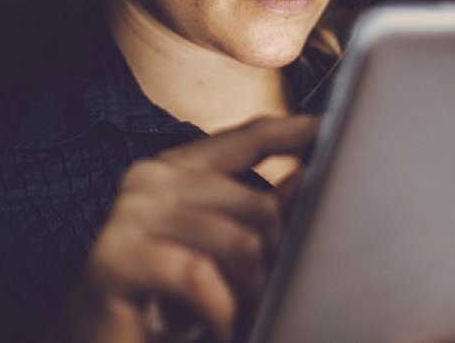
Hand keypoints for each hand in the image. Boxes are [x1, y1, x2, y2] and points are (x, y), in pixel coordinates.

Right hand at [50, 115, 316, 342]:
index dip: (299, 133)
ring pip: (237, 240)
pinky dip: (220, 311)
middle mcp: (152, 179)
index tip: (339, 131)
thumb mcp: (219, 258)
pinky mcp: (115, 256)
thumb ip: (257, 217)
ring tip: (244, 317)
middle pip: (257, 203)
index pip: (251, 138)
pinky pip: (199, 275)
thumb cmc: (161, 302)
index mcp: (179, 169)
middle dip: (276, 259)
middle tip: (269, 298)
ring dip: (251, 292)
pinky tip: (219, 328)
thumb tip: (308, 181)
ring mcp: (131, 213)